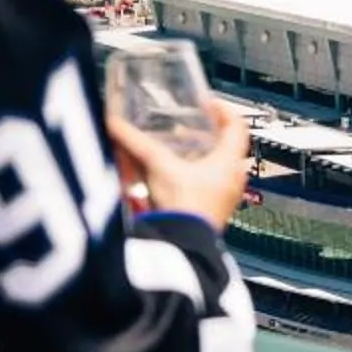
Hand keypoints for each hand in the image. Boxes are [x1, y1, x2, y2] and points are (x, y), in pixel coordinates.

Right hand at [105, 100, 251, 229]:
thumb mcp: (156, 166)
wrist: (182, 248)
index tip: (209, 104)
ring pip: (220, 170)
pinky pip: (210, 190)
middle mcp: (233, 180)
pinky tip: (174, 181)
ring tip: (180, 153)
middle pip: (230, 149)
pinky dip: (196, 180)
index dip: (224, 110)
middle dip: (210, 135)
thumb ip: (134, 143)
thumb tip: (114, 125)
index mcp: (228, 162)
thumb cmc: (181, 209)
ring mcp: (225, 200)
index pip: (237, 126)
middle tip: (192, 127)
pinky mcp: (213, 216)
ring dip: (202, 159)